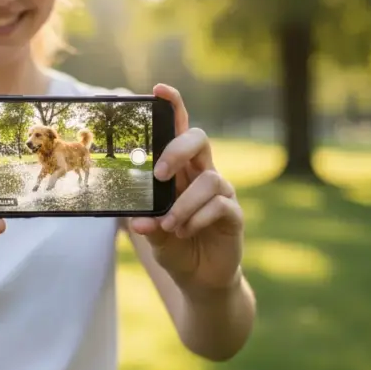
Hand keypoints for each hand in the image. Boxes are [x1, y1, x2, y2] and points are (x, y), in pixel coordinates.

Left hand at [129, 84, 243, 290]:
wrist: (198, 279)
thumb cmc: (174, 247)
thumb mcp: (153, 235)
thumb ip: (146, 224)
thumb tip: (137, 221)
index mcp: (181, 171)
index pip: (179, 130)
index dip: (174, 107)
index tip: (159, 89)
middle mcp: (202, 174)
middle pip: (199, 139)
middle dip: (178, 149)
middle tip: (159, 173)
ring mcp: (221, 193)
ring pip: (210, 179)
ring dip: (183, 203)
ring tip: (170, 226)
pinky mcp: (233, 215)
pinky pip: (220, 205)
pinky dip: (197, 218)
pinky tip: (185, 231)